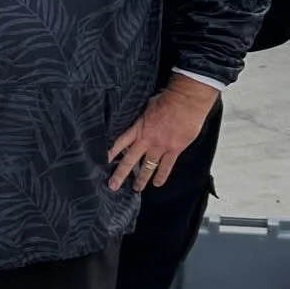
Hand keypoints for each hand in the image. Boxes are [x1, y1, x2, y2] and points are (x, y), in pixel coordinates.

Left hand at [108, 76, 218, 190]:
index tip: (102, 162)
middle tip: (113, 186)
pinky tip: (157, 184)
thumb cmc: (167, 99)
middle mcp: (146, 140)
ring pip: (147, 167)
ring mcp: (160, 146)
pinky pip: (166, 166)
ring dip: (141, 179)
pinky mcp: (174, 149)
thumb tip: (140, 122)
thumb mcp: (147, 107)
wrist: (187, 100)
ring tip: (136, 189)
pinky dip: (161, 176)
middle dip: (120, 175)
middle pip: (130, 161)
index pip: (119, 143)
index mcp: (138, 128)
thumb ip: (142, 119)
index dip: (111, 153)